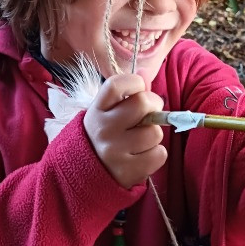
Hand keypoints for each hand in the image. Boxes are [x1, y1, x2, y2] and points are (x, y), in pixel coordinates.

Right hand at [83, 73, 166, 189]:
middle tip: (148, 114)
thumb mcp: (108, 111)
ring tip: (141, 139)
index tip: (138, 89)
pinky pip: (159, 155)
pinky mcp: (127, 171)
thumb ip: (127, 92)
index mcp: (97, 110)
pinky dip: (156, 154)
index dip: (135, 82)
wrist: (85, 173)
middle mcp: (103, 129)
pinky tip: (142, 155)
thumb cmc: (105, 135)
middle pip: (142, 104)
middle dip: (154, 106)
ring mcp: (114, 151)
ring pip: (154, 132)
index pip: (116, 84)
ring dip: (153, 134)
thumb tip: (146, 72)